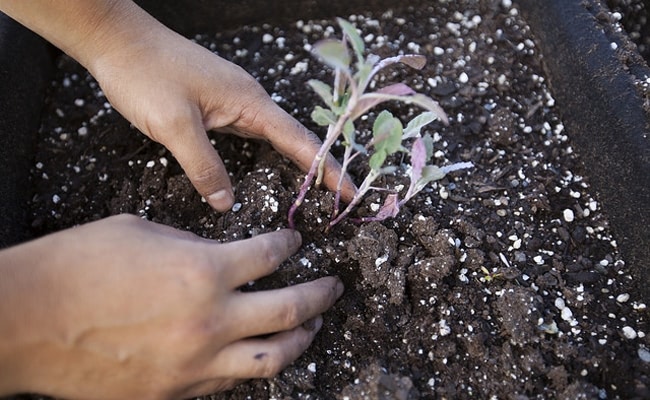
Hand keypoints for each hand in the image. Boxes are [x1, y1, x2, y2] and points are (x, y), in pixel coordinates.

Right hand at [0, 215, 343, 398]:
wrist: (27, 321)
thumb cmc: (78, 266)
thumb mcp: (143, 234)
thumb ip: (194, 246)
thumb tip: (222, 256)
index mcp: (204, 270)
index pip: (271, 254)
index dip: (289, 243)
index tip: (295, 240)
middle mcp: (211, 320)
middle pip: (291, 309)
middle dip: (321, 294)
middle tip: (334, 285)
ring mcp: (196, 363)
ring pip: (273, 357)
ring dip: (302, 339)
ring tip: (314, 326)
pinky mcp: (177, 392)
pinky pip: (232, 381)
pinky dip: (252, 363)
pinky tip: (258, 351)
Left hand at [88, 7, 353, 210]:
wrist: (118, 41)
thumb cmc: (145, 75)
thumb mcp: (174, 126)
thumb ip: (204, 167)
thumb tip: (226, 203)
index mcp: (249, 101)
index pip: (298, 140)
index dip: (326, 168)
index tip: (349, 192)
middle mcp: (249, 99)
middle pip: (294, 138)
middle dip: (320, 167)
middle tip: (341, 198)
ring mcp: (234, 100)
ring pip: (274, 136)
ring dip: (297, 160)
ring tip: (317, 188)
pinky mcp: (217, 103)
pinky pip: (253, 132)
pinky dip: (270, 152)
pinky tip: (270, 166)